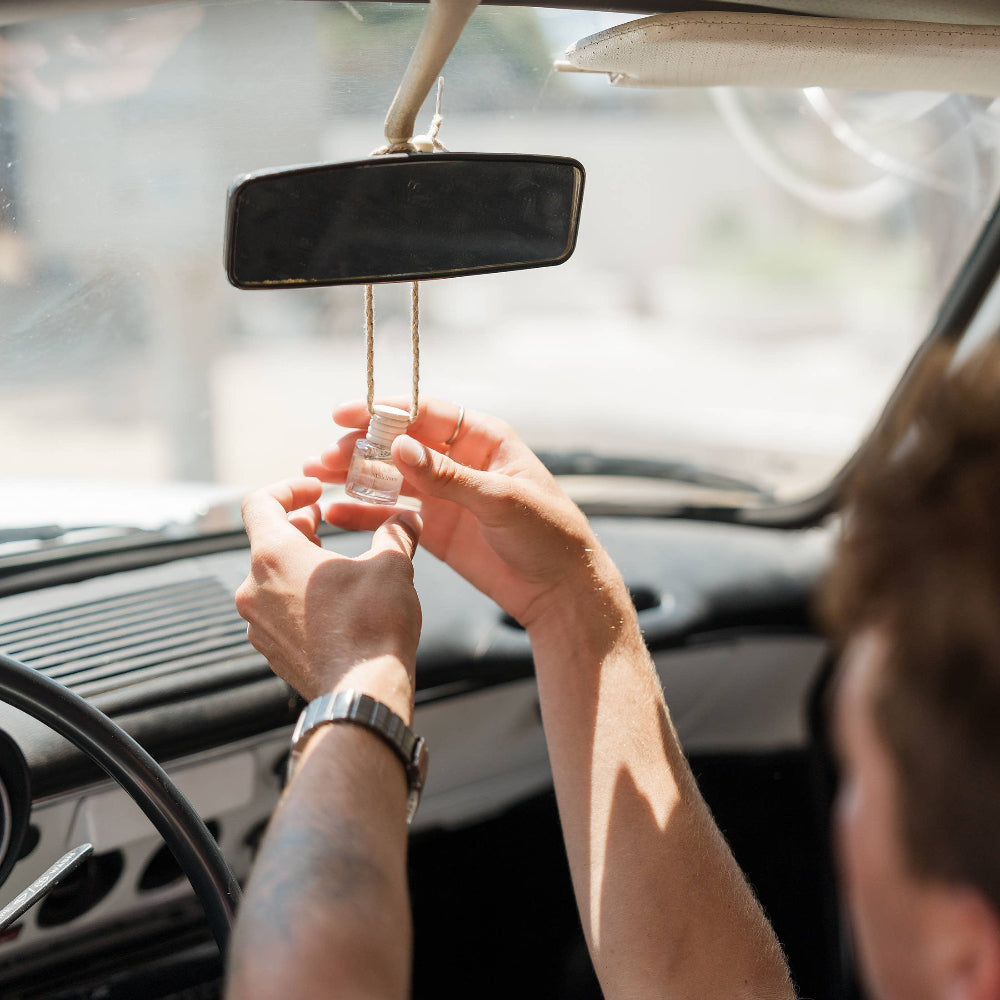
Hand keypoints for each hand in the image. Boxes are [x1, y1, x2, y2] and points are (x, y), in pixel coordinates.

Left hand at [235, 478, 422, 714]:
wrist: (363, 693)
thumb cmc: (373, 626)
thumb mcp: (392, 565)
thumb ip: (397, 533)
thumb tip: (409, 519)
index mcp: (274, 556)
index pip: (259, 503)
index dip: (288, 489)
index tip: (315, 491)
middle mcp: (254, 588)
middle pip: (266, 541)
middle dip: (299, 526)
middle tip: (326, 520)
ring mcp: (258, 623)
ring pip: (271, 578)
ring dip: (300, 563)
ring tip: (335, 565)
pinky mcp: (270, 650)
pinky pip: (278, 611)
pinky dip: (300, 596)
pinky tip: (335, 604)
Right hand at [304, 399, 621, 630]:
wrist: (561, 591)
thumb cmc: (549, 535)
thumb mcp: (501, 500)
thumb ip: (449, 476)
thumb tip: (400, 446)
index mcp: (483, 440)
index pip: (425, 413)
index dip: (383, 411)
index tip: (344, 415)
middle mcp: (459, 462)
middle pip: (400, 444)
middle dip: (361, 446)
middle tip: (324, 456)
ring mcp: (445, 496)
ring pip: (391, 477)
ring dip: (355, 475)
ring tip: (315, 475)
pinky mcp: (435, 529)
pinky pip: (393, 514)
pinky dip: (364, 512)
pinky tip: (335, 511)